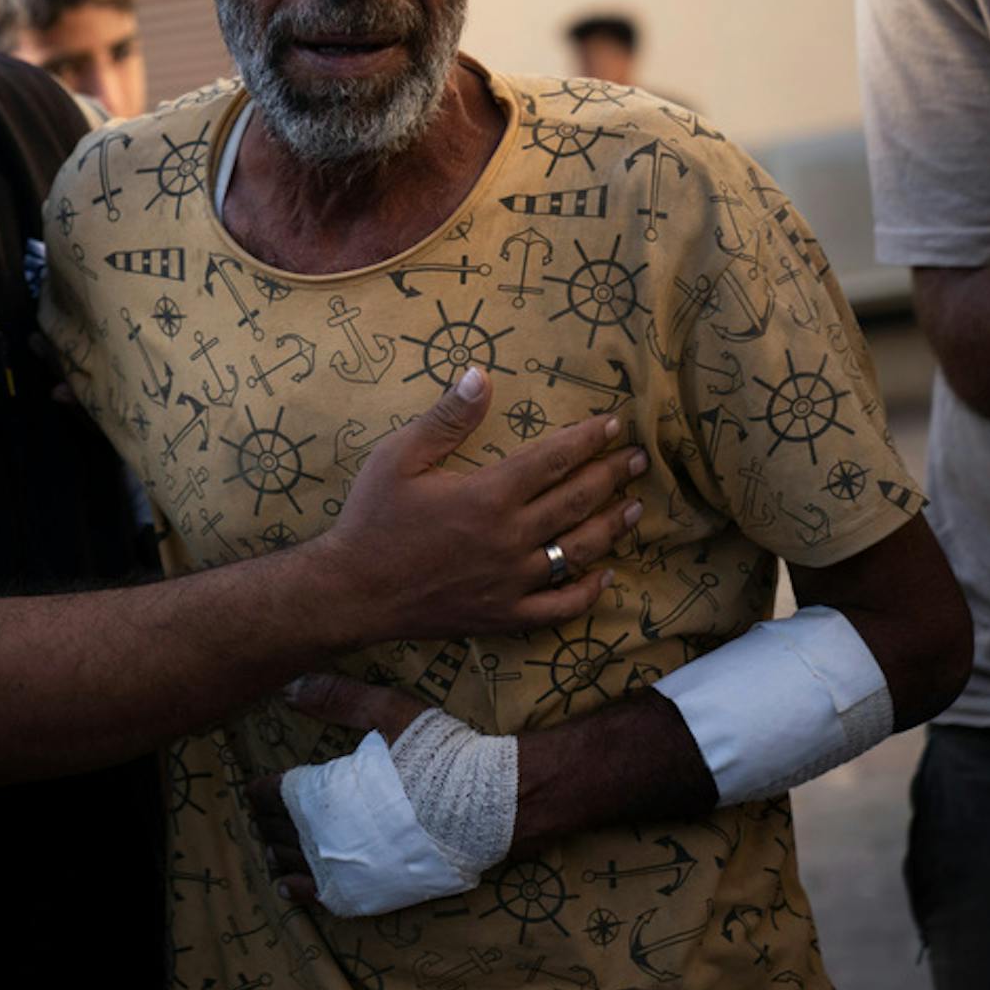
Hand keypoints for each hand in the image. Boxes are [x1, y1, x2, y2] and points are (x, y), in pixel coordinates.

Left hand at [244, 674, 429, 904]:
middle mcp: (333, 833)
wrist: (497, 805)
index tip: (253, 788)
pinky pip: (325, 896)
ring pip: (298, 864)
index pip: (280, 794)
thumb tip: (288, 687)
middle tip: (259, 816)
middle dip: (269, 821)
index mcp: (330, 791)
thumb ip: (339, 698)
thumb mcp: (390, 712)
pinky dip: (301, 892)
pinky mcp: (375, 889)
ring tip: (268, 850)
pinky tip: (287, 888)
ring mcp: (353, 866)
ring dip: (279, 854)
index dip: (263, 791)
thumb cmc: (443, 757)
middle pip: (284, 829)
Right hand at [316, 368, 644, 644]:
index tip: (613, 425)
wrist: (352, 591)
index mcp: (487, 496)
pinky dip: (589, 593)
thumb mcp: (397, 458)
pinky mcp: (506, 614)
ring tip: (635, 508)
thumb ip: (445, 419)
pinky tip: (605, 576)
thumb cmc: (372, 519)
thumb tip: (480, 374)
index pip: (553, 459)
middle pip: (576, 501)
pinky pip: (561, 607)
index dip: (587, 439)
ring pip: (578, 552)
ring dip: (611, 527)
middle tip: (637, 459)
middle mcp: (510, 538)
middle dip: (611, 476)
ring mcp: (512, 581)